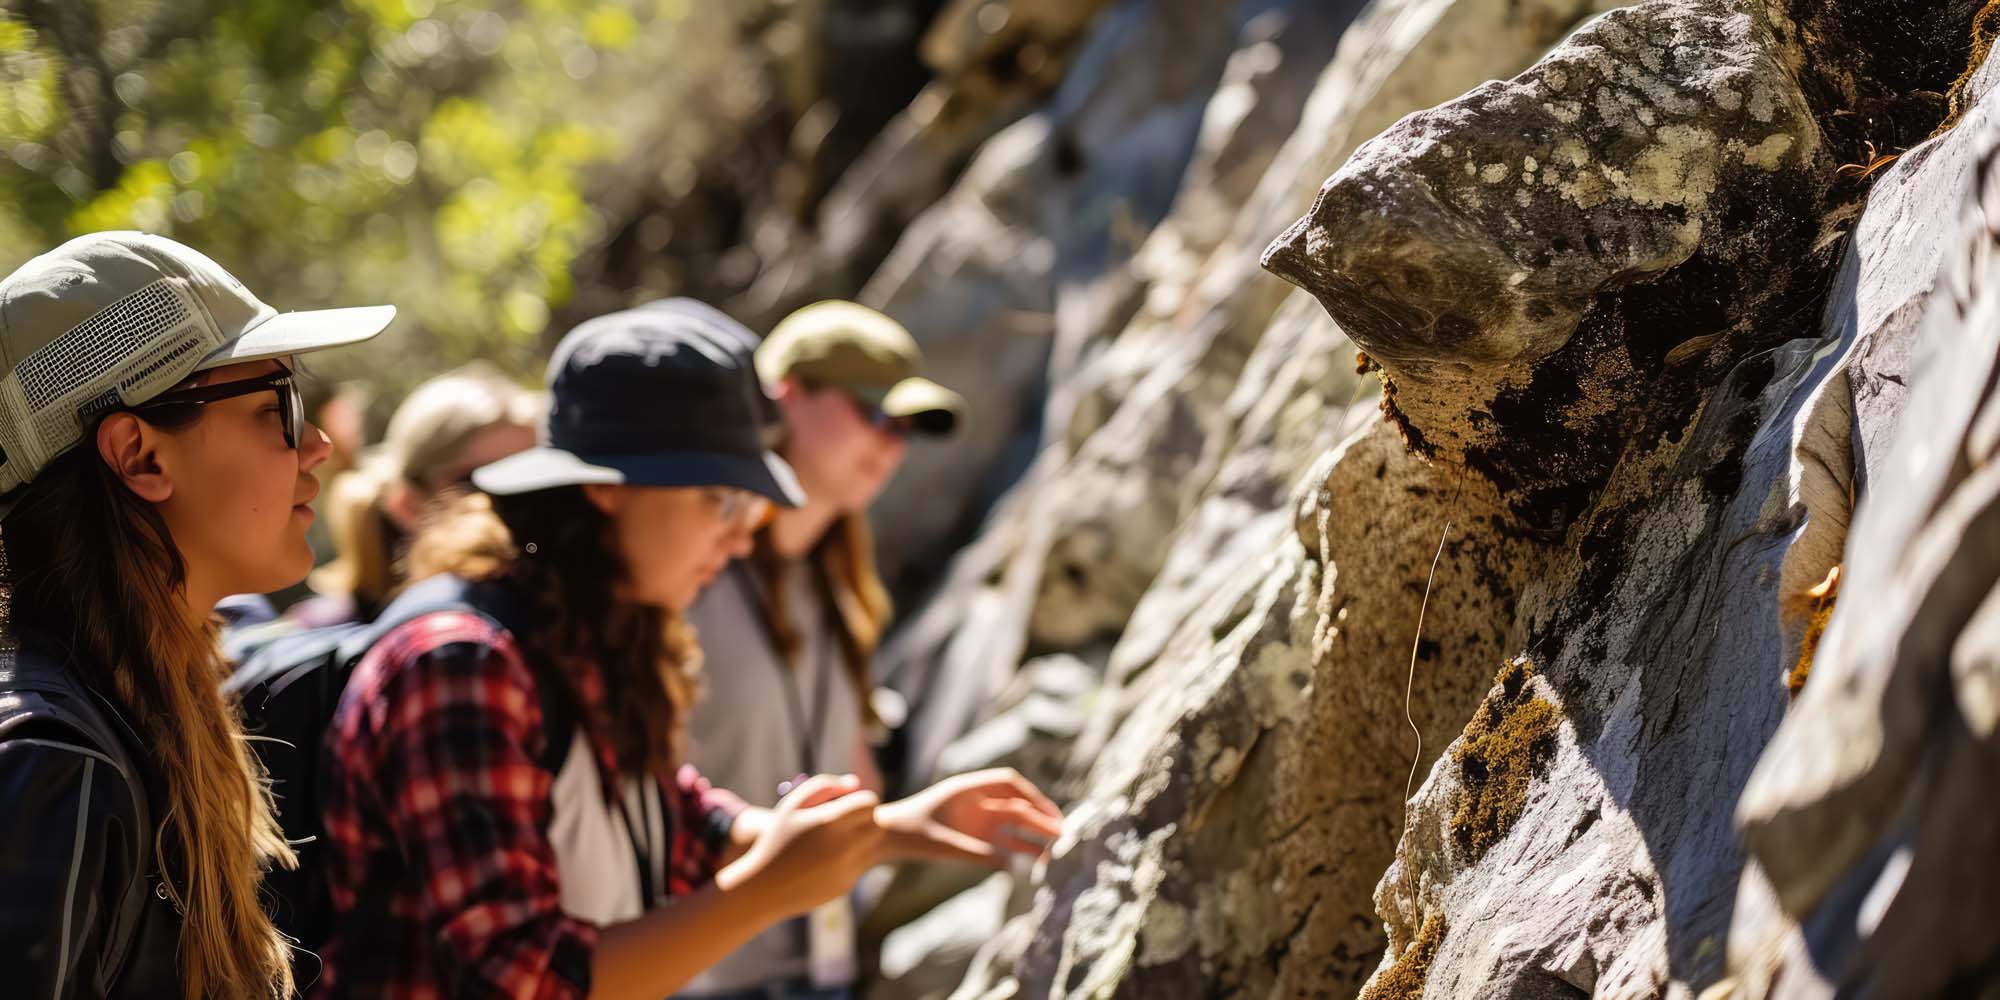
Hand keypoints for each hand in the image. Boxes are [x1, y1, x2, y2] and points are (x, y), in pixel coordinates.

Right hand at [724, 774, 882, 918]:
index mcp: (829, 823)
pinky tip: (824, 860)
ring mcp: (846, 869)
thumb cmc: (776, 840)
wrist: (764, 888)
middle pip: (877, 826)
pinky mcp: (846, 885)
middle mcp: (843, 847)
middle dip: (865, 821)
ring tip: (833, 839)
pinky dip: (848, 860)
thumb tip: (855, 783)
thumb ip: (824, 786)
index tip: (845, 805)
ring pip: (872, 847)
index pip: (869, 803)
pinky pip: (859, 866)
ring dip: (860, 841)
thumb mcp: (792, 806)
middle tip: (845, 822)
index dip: (860, 801)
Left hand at [876, 768, 1063, 868]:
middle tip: (1061, 834)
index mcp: (967, 789)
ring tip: (1055, 850)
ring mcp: (975, 819)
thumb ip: (977, 852)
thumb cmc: (909, 832)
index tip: (1049, 812)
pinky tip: (1035, 860)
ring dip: (1033, 835)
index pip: (1009, 783)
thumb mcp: (942, 843)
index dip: (1032, 795)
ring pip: (1012, 824)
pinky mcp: (972, 837)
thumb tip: (1009, 863)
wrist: (884, 838)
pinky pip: (1001, 841)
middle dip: (1039, 818)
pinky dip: (1019, 849)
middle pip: (1015, 805)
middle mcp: (975, 801)